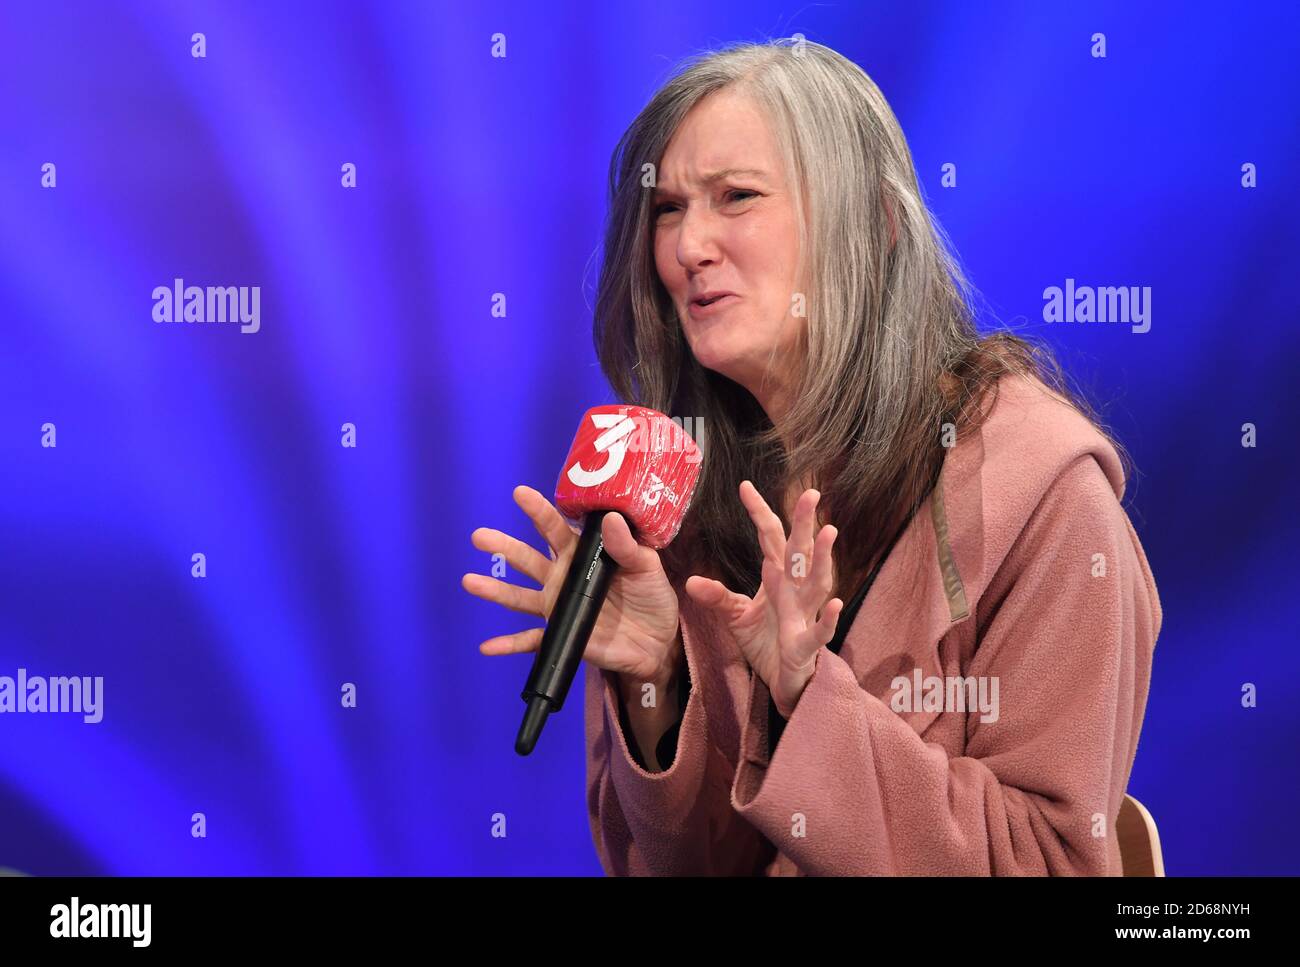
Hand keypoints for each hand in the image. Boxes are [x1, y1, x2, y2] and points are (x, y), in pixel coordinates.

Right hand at [462, 486, 683, 687]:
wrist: (658, 640)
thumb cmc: (650, 595)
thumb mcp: (646, 567)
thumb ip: (627, 547)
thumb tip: (611, 519)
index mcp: (581, 555)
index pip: (556, 529)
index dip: (538, 511)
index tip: (520, 494)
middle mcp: (562, 578)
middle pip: (527, 559)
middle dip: (503, 547)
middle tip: (479, 536)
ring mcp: (558, 607)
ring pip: (520, 598)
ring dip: (495, 590)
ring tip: (470, 581)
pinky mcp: (562, 636)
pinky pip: (531, 642)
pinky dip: (509, 645)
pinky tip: (487, 646)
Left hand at [684, 481, 842, 717]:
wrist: (784, 678)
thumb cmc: (766, 641)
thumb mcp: (736, 616)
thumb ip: (717, 597)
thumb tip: (691, 581)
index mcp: (777, 577)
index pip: (770, 537)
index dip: (759, 512)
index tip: (745, 486)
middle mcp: (795, 590)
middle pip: (799, 552)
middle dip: (804, 523)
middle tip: (810, 493)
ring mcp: (805, 615)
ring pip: (817, 583)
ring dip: (824, 559)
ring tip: (828, 532)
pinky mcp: (807, 644)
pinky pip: (819, 631)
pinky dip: (828, 619)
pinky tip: (836, 604)